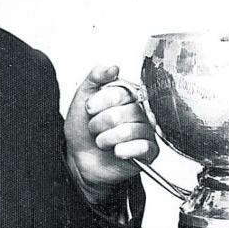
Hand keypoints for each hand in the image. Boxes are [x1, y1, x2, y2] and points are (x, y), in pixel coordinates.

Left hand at [64, 65, 157, 203]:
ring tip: (102, 142)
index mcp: (127, 96)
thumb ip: (95, 78)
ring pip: (130, 130)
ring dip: (107, 139)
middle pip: (125, 112)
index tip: (89, 110)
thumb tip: (112, 67)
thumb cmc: (83, 131)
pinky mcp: (149, 152)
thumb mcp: (82, 98)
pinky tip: (116, 152)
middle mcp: (140, 111)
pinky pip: (142, 147)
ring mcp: (146, 131)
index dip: (100, 102)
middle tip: (95, 129)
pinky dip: (123, 151)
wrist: (79, 159)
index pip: (122, 92)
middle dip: (100, 124)